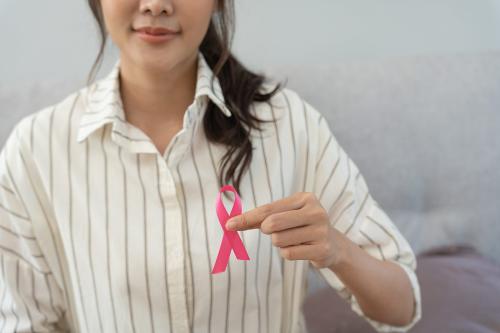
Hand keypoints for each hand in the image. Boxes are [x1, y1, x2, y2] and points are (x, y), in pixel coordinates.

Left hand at [225, 192, 340, 268]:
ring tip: (295, 239)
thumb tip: (231, 223)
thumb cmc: (300, 226)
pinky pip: (289, 253)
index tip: (229, 224)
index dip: (247, 218)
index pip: (268, 209)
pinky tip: (301, 248)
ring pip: (279, 240)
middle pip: (272, 223)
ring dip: (280, 243)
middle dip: (267, 230)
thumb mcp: (285, 215)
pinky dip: (288, 252)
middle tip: (275, 231)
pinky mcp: (321, 249)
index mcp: (305, 198)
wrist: (332, 244)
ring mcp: (320, 230)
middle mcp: (315, 211)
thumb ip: (260, 218)